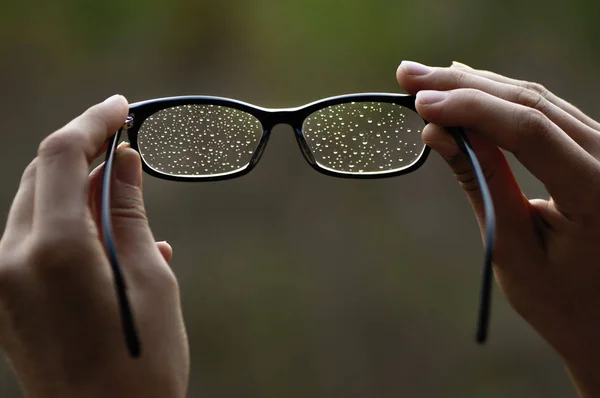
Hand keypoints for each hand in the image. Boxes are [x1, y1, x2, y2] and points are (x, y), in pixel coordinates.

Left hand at [0, 95, 188, 397]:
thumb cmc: (142, 363)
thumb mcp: (150, 280)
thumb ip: (127, 212)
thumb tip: (126, 160)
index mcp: (54, 250)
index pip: (62, 156)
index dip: (93, 122)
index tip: (121, 108)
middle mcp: (10, 260)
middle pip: (42, 174)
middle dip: (82, 151)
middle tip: (124, 142)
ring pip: (33, 203)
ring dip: (74, 186)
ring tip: (121, 192)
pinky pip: (29, 238)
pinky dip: (64, 221)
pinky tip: (104, 233)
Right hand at [397, 61, 599, 396]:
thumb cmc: (559, 298)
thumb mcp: (511, 246)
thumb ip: (479, 183)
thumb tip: (437, 132)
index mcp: (598, 192)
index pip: (530, 130)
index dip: (471, 109)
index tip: (421, 102)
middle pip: (531, 102)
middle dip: (463, 86)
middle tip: (408, 75)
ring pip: (536, 98)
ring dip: (476, 86)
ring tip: (425, 79)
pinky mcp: (593, 147)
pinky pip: (543, 110)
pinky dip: (499, 99)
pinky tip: (466, 87)